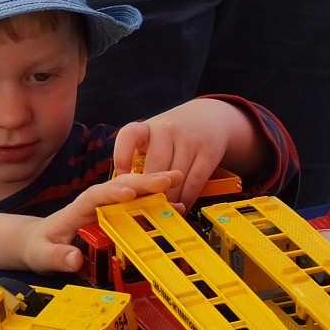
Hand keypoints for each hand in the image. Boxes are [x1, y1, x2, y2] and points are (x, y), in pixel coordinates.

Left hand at [22, 170, 183, 271]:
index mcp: (76, 210)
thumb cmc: (38, 247)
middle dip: (142, 181)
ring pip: (130, 193)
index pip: (94, 196)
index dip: (111, 193)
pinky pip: (135, 207)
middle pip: (118, 187)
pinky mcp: (113, 218)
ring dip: (153, 187)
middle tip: (169, 178)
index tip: (129, 193)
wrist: (37, 243)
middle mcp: (93, 205)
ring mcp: (104, 210)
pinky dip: (154, 205)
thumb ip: (56, 257)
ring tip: (177, 180)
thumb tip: (73, 259)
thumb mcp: (42, 255)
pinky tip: (174, 206)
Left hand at [112, 99, 259, 208]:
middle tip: (143, 209)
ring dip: (169, 198)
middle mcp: (167, 130)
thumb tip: (122, 189)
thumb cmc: (172, 135)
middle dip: (149, 190)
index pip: (129, 135)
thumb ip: (137, 156)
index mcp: (147, 127)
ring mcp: (189, 140)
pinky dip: (187, 197)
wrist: (209, 116)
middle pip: (155, 164)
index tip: (120, 179)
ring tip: (162, 213)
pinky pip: (195, 180)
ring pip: (175, 176)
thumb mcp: (152, 136)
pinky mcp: (208, 152)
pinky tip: (181, 207)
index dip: (122, 158)